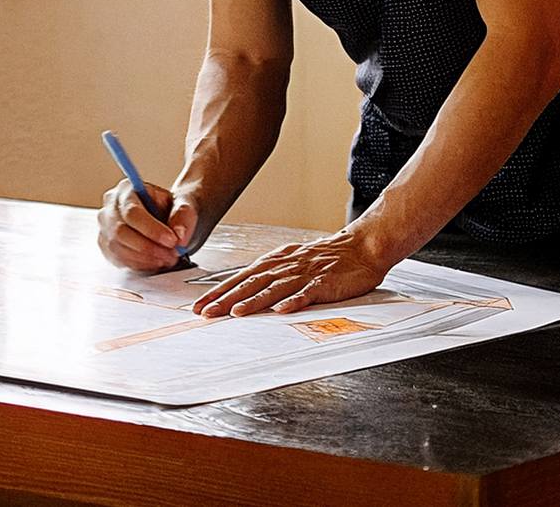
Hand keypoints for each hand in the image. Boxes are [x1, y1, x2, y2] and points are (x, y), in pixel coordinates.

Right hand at [97, 180, 198, 271]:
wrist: (165, 217)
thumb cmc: (170, 207)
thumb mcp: (183, 203)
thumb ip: (183, 214)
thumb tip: (179, 234)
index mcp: (126, 189)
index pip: (132, 211)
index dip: (151, 229)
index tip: (172, 240)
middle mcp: (110, 207)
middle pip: (121, 231)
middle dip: (148, 247)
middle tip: (171, 254)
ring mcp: (105, 227)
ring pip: (118, 248)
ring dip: (144, 258)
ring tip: (166, 258)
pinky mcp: (106, 246)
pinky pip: (118, 259)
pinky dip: (138, 264)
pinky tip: (155, 262)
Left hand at [191, 230, 388, 316]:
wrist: (360, 247)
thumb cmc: (326, 258)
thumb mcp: (292, 262)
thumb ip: (270, 275)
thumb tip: (242, 289)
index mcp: (276, 262)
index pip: (241, 277)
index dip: (219, 291)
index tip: (199, 306)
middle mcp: (285, 266)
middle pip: (251, 283)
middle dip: (226, 299)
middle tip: (206, 312)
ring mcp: (304, 274)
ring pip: (274, 288)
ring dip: (254, 301)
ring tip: (236, 313)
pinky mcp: (324, 283)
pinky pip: (307, 293)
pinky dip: (294, 301)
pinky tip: (282, 310)